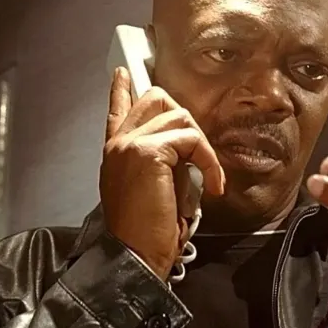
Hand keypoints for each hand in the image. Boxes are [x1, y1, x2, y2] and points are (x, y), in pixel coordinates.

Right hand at [101, 68, 224, 278]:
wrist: (134, 254)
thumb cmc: (144, 232)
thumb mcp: (149, 189)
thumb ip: (158, 164)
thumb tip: (184, 150)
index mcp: (115, 152)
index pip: (117, 110)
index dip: (121, 89)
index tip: (124, 73)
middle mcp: (119, 143)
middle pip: (156, 99)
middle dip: (185, 119)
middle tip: (198, 153)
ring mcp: (130, 144)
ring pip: (180, 117)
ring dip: (202, 147)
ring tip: (208, 178)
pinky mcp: (148, 151)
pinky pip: (192, 139)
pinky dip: (209, 160)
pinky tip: (213, 185)